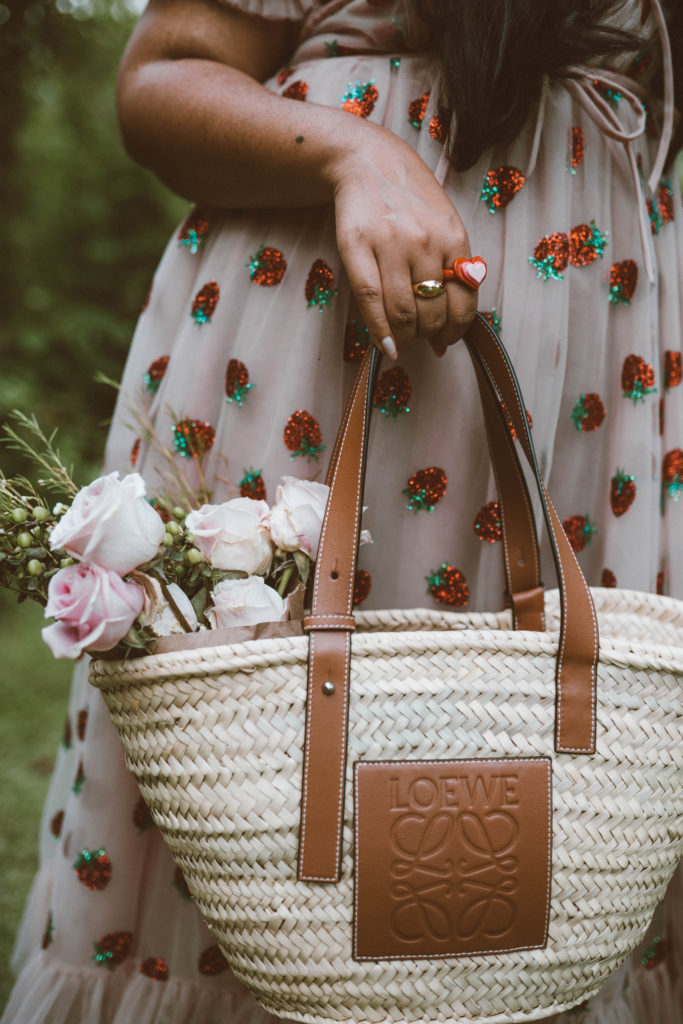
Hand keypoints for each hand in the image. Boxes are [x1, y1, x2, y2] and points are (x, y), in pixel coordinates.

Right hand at [327, 126, 476, 358]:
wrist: (369, 161)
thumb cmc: (410, 199)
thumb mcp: (444, 225)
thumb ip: (452, 268)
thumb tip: (450, 330)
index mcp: (453, 236)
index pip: (463, 301)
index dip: (456, 331)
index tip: (446, 341)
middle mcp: (424, 241)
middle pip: (433, 312)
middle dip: (429, 335)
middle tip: (420, 337)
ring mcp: (390, 244)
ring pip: (403, 312)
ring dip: (405, 338)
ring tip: (403, 340)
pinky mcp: (357, 247)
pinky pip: (371, 301)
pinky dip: (380, 332)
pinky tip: (386, 347)